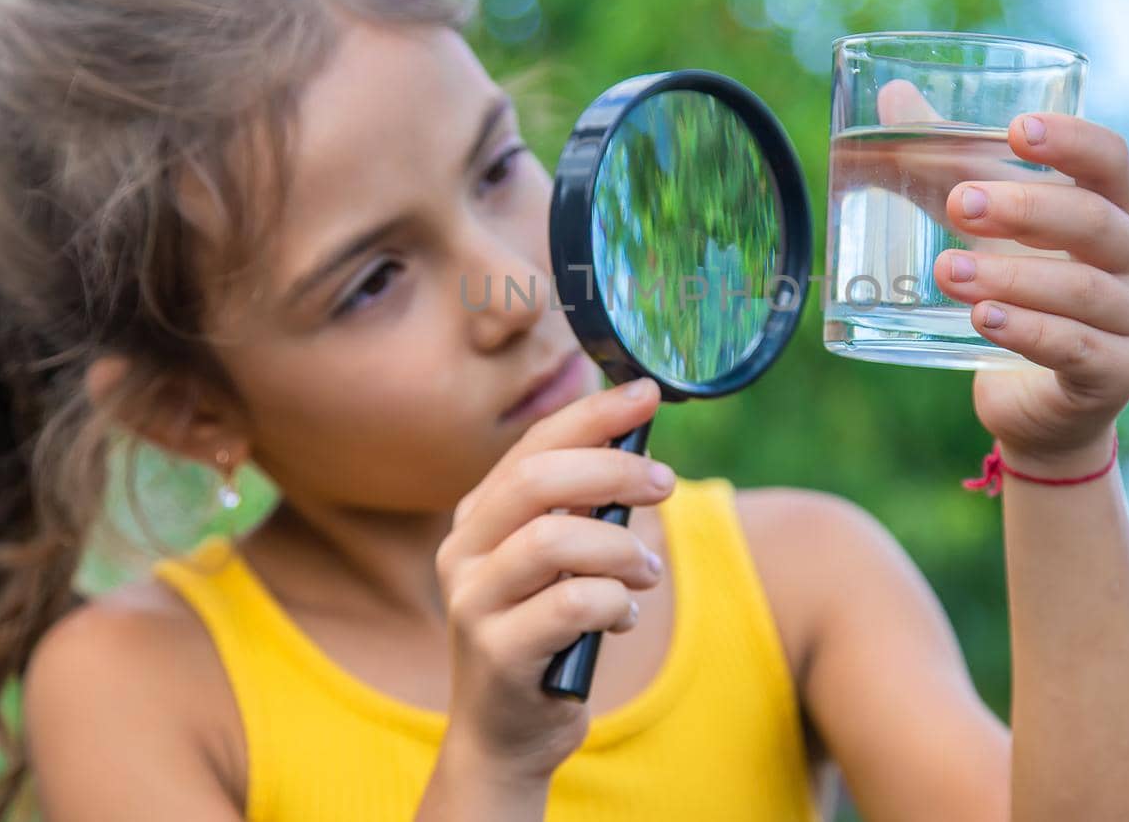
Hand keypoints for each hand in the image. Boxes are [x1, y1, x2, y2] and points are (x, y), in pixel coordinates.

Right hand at [433, 377, 672, 781]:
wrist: (506, 736)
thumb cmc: (546, 636)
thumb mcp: (561, 564)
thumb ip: (585, 512)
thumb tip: (642, 455)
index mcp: (480, 518)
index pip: (534, 444)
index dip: (592, 414)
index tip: (645, 393)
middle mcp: (463, 552)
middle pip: (536, 481)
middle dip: (613, 470)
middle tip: (665, 485)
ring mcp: (472, 603)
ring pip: (553, 541)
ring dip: (620, 548)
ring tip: (646, 572)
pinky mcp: (497, 653)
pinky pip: (571, 605)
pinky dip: (615, 602)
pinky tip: (623, 616)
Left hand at [932, 111, 1128, 473]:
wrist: (1037, 399)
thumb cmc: (1019, 288)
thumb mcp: (985, 226)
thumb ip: (944, 166)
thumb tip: (891, 94)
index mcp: (1116, 208)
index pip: (1111, 160)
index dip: (1071, 141)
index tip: (1016, 130)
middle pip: (1093, 221)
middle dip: (1024, 209)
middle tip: (958, 206)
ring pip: (1080, 289)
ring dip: (1011, 277)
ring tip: (950, 270)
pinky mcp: (1116, 374)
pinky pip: (1075, 348)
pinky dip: (1027, 331)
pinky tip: (983, 319)